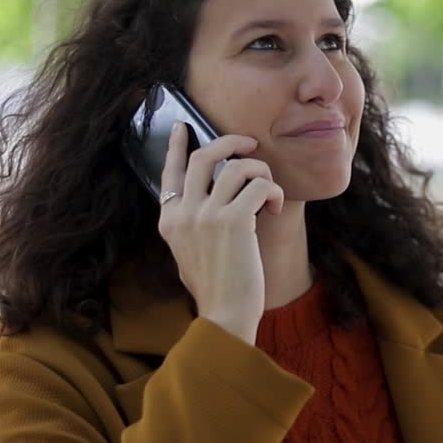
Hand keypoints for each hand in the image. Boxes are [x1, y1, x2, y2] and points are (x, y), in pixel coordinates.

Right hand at [156, 121, 284, 344]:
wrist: (225, 315)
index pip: (169, 172)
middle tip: (250, 144)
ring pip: (236, 166)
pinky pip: (258, 185)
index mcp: (169, 220)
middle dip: (230, 142)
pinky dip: (272, 191)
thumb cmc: (214, 288)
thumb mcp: (188, 253)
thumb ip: (192, 224)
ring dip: (260, 172)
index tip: (183, 127)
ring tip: (268, 192)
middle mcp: (183, 213)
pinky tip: (272, 209)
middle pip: (203, 157)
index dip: (177, 146)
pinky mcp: (233, 221)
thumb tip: (209, 196)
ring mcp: (206, 215)